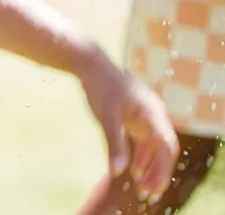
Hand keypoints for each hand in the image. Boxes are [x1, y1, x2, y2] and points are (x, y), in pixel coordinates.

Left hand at [78, 51, 178, 201]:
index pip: (166, 146)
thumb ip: (114, 144)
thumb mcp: (106, 117)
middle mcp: (154, 114)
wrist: (89, 63)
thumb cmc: (99, 87)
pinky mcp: (136, 115)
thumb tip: (118, 172)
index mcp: (153, 113)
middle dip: (157, 172)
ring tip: (140, 186)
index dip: (162, 169)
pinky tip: (132, 169)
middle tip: (147, 194)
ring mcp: (146, 115)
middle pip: (164, 149)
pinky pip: (145, 139)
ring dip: (149, 166)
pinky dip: (141, 155)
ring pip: (154, 146)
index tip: (153, 187)